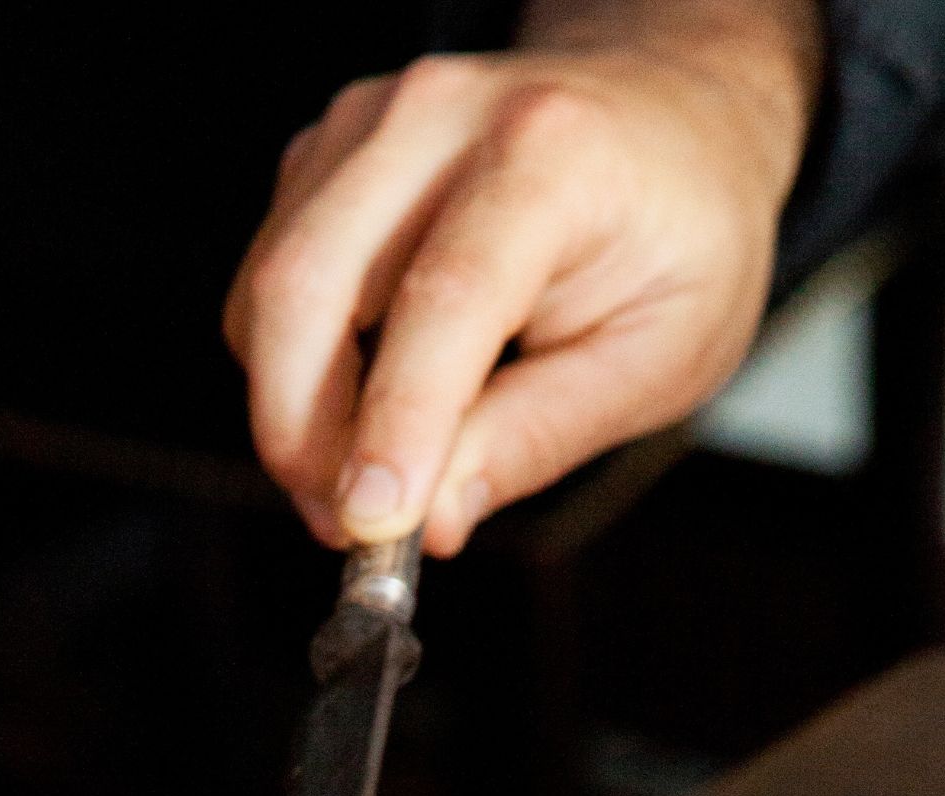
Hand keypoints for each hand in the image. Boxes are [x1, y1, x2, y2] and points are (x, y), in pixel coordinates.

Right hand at [224, 5, 819, 554]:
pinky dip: (295, 372)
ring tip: (365, 482)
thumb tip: (430, 519)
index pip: (444, 297)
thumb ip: (538, 437)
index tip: (369, 524)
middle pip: (305, 287)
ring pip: (267, 298)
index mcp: (551, 154)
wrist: (672, 121)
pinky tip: (363, 406)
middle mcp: (441, 116)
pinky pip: (268, 289)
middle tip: (348, 530)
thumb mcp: (657, 358)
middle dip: (303, 435)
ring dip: (293, 417)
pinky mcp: (325, 158)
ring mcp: (369, 127)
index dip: (393, 421)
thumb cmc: (678, 237)